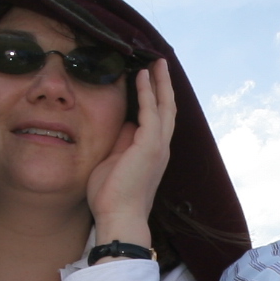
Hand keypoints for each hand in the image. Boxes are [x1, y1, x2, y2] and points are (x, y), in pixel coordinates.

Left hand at [86, 57, 177, 248]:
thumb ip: (122, 142)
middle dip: (164, 84)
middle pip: (167, 108)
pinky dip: (147, 93)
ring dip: (160, 83)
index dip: (156, 98)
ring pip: (164, 106)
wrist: (118, 217)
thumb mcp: (114, 162)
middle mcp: (161, 147)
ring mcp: (158, 146)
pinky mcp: (150, 146)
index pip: (158, 119)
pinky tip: (141, 77)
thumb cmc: (112, 196)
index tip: (150, 79)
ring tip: (156, 63)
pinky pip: (150, 112)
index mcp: (152, 153)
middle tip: (160, 63)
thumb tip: (125, 124)